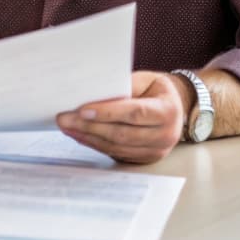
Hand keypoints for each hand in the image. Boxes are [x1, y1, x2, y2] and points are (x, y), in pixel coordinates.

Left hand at [56, 70, 185, 163]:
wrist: (175, 107)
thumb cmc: (155, 89)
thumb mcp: (144, 80)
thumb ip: (123, 86)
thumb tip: (91, 91)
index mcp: (167, 111)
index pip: (134, 113)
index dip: (108, 112)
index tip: (83, 109)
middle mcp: (166, 135)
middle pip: (122, 133)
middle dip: (90, 126)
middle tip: (65, 118)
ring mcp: (156, 150)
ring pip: (117, 146)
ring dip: (88, 137)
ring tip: (67, 127)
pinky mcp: (145, 159)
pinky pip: (116, 153)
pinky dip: (95, 144)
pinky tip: (79, 135)